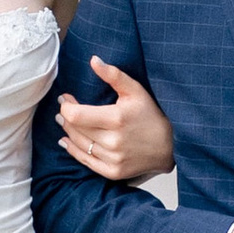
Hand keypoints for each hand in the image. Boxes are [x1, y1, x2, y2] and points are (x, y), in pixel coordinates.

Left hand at [56, 57, 175, 183]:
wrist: (169, 146)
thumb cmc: (151, 115)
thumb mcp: (135, 90)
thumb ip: (113, 75)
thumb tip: (93, 60)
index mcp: (116, 119)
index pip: (76, 115)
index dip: (66, 106)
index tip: (65, 98)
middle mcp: (113, 141)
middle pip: (75, 129)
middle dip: (65, 117)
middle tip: (64, 109)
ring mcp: (113, 159)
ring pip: (79, 144)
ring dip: (68, 132)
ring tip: (64, 122)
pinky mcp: (113, 172)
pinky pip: (86, 161)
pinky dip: (73, 150)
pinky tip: (66, 142)